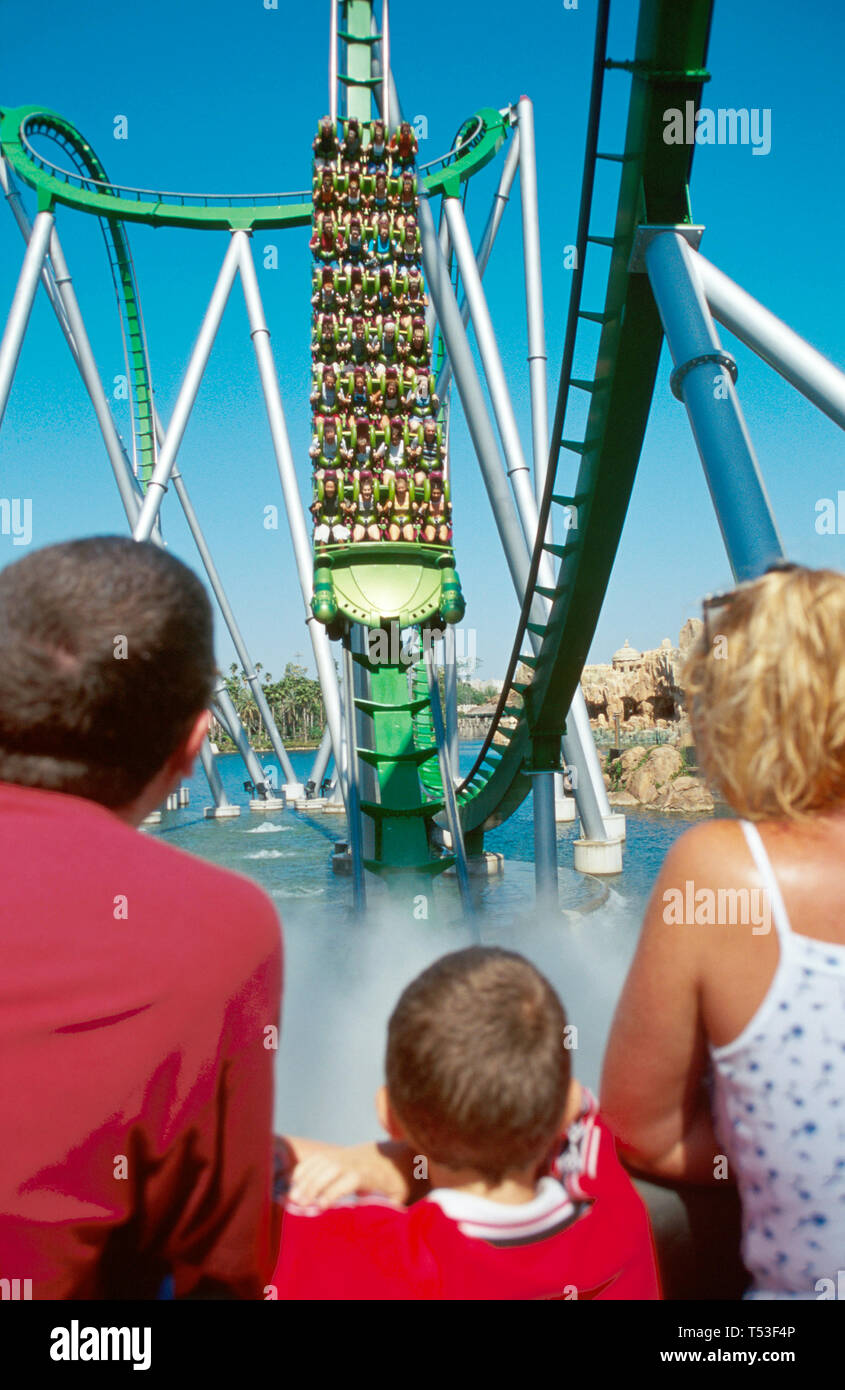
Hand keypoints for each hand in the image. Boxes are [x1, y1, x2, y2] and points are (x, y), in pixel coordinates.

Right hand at [288, 1140, 420, 1208]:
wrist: (397, 1153)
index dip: (333, 1191)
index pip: (347, 1180)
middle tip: (298, 1204)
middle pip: (328, 1170)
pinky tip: (294, 1182)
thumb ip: (390, 1211)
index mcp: (366, 1173)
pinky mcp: (337, 1154)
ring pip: (319, 1163)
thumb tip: (383, 1229)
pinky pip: (317, 1158)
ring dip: (304, 1178)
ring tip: (292, 1197)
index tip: (320, 1207)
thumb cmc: (396, 1180)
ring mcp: (343, 1156)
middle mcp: (352, 1162)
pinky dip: (304, 1168)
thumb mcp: (398, 1196)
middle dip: (312, 1186)